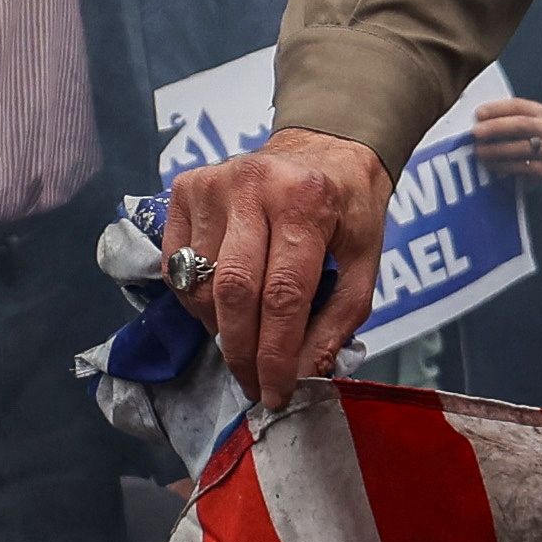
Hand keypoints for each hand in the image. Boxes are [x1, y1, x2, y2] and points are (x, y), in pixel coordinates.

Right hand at [166, 125, 393, 408]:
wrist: (325, 147)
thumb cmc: (347, 209)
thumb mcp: (364, 262)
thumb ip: (337, 321)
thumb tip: (302, 374)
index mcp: (306, 201)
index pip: (282, 295)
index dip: (275, 354)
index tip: (275, 393)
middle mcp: (253, 186)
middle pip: (233, 291)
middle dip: (241, 352)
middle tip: (253, 385)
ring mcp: (212, 183)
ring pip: (201, 282)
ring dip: (219, 327)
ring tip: (245, 337)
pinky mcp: (186, 187)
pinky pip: (177, 265)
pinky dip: (197, 298)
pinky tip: (223, 302)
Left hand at [468, 96, 541, 184]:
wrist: (524, 174)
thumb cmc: (508, 145)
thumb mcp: (503, 130)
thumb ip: (493, 122)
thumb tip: (475, 121)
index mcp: (538, 112)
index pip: (517, 106)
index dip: (497, 109)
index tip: (478, 114)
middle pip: (522, 124)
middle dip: (496, 127)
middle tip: (475, 133)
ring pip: (524, 147)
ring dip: (498, 149)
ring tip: (478, 152)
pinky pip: (527, 167)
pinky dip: (507, 166)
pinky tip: (491, 166)